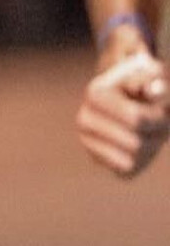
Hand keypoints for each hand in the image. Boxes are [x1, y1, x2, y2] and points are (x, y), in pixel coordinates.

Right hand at [77, 50, 169, 176]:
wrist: (125, 98)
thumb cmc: (144, 85)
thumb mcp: (151, 75)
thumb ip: (155, 79)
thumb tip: (154, 90)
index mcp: (95, 94)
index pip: (136, 120)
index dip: (158, 118)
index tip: (163, 109)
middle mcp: (84, 119)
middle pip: (136, 143)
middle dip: (155, 135)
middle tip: (162, 123)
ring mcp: (87, 141)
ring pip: (133, 157)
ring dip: (152, 145)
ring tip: (153, 131)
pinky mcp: (96, 159)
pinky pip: (127, 170)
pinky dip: (141, 159)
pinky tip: (143, 144)